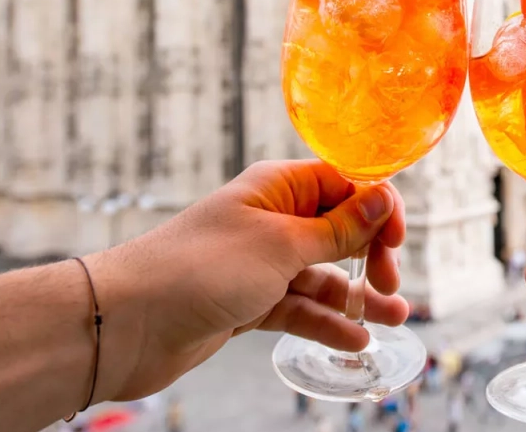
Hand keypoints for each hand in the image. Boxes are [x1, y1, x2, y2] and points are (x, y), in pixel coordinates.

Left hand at [88, 160, 408, 401]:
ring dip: (358, 296)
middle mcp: (272, 220)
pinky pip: (300, 308)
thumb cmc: (199, 269)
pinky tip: (353, 341)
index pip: (344, 185)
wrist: (127, 324)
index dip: (377, 207)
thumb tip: (382, 199)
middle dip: (371, 255)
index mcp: (278, 188)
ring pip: (324, 275)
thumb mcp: (282, 246)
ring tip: (396, 319)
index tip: (397, 239)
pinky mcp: (250, 302)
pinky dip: (327, 322)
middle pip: (340, 230)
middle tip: (389, 284)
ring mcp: (261, 263)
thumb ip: (337, 229)